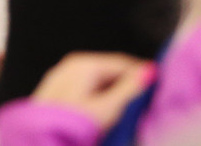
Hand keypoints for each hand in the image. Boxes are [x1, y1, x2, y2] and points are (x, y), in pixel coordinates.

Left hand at [32, 53, 154, 129]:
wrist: (40, 139)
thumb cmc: (74, 125)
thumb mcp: (108, 108)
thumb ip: (130, 89)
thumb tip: (149, 71)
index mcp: (84, 64)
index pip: (122, 62)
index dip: (142, 73)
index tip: (160, 84)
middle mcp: (71, 65)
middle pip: (109, 70)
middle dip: (129, 82)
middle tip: (148, 97)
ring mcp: (62, 76)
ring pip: (97, 79)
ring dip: (115, 90)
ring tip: (131, 106)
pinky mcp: (57, 90)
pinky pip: (85, 87)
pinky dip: (100, 95)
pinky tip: (108, 109)